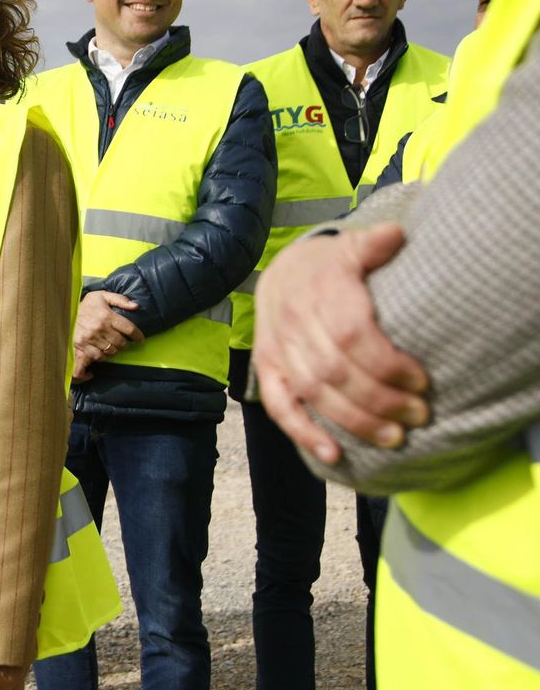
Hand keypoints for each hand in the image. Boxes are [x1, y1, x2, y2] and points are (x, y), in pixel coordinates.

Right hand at [73, 290, 143, 373]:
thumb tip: (136, 306)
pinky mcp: (81, 345)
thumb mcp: (103, 296)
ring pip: (111, 351)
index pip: (129, 329)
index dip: (138, 336)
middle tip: (125, 342)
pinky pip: (97, 357)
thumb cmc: (87, 304)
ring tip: (114, 347)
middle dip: (126, 344)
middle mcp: (99, 328)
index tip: (140, 339)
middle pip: (121, 343)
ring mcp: (90, 338)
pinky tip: (102, 356)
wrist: (64, 310)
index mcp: (107, 315)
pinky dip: (103, 357)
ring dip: (115, 350)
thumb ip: (120, 299)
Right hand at [252, 223, 429, 464]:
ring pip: (314, 393)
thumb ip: (373, 244)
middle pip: (336, 372)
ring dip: (354, 422)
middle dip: (381, 400)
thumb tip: (396, 235)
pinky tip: (333, 455)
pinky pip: (281, 407)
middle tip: (418, 416)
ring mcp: (278, 351)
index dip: (387, 364)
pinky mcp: (267, 371)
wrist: (279, 274)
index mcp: (319, 293)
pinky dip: (304, 433)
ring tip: (393, 438)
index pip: (352, 336)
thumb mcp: (349, 246)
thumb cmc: (327, 266)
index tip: (422, 381)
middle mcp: (295, 324)